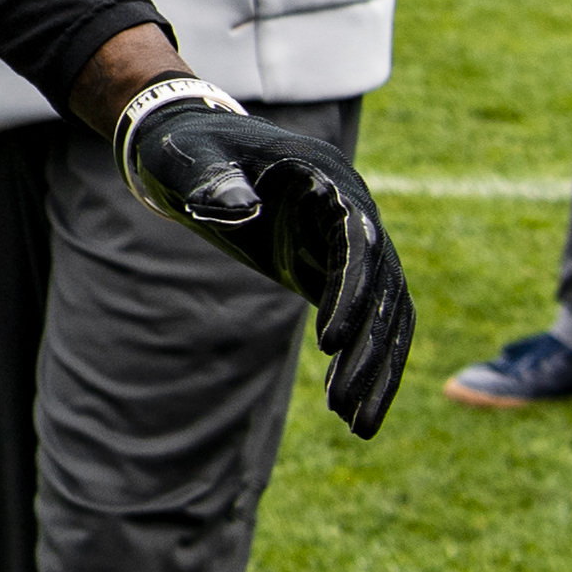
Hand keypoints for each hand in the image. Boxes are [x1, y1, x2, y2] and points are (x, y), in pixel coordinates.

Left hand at [118, 94, 413, 432]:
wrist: (193, 147)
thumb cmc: (186, 149)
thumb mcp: (187, 160)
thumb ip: (211, 181)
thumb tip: (238, 207)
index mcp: (324, 178)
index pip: (355, 241)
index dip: (350, 290)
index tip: (332, 343)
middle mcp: (352, 211)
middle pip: (382, 286)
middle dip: (369, 349)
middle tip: (345, 408)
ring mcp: (348, 241)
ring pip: (385, 311)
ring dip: (376, 367)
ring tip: (356, 425)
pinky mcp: (332, 266)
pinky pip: (363, 318)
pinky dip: (359, 359)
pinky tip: (343, 406)